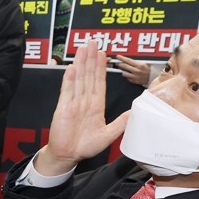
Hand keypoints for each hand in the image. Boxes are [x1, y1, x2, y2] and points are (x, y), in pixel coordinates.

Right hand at [38, 43, 128, 175]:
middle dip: (90, 59)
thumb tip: (135, 112)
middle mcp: (84, 101)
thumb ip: (120, 123)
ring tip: (83, 48)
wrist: (68, 156)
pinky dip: (69, 80)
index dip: (101, 67)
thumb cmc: (85, 146)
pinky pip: (67, 92)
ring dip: (81, 64)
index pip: (99, 82)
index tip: (103, 53)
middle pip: (88, 76)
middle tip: (92, 42)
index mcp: (95, 105)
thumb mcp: (108, 135)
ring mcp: (73, 103)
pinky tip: (72, 68)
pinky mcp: (63, 109)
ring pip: (78, 79)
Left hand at [115, 55, 150, 85]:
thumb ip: (136, 62)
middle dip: (119, 64)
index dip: (122, 58)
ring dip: (122, 71)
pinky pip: (127, 78)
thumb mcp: (144, 63)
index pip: (128, 60)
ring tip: (123, 69)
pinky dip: (127, 76)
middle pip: (124, 66)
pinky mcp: (134, 81)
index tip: (117, 56)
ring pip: (124, 73)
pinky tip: (129, 74)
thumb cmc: (148, 70)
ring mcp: (135, 77)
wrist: (153, 78)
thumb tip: (127, 60)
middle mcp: (137, 71)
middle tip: (117, 62)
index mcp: (139, 65)